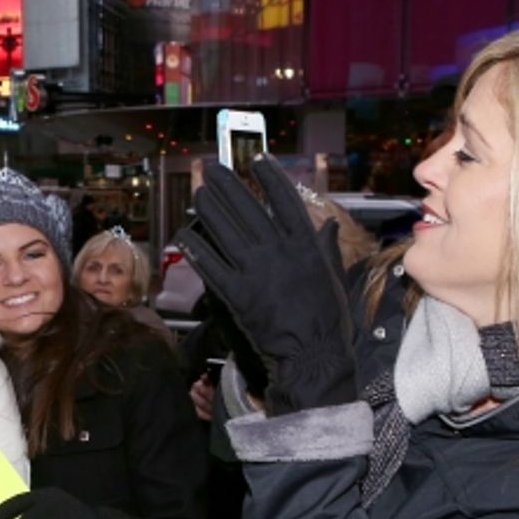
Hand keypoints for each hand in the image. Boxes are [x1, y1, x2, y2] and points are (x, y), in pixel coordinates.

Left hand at [175, 157, 355, 414]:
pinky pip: (210, 265)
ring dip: (207, 209)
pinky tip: (184, 234)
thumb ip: (326, 249)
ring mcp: (255, 273)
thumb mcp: (334, 278)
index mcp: (305, 246)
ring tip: (198, 194)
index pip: (284, 201)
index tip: (256, 161)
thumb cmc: (328, 323)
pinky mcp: (236, 295)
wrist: (312, 358)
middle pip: (247, 209)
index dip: (270, 178)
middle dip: (227, 186)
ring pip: (224, 231)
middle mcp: (278, 252)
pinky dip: (195, 248)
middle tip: (213, 171)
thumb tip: (329, 227)